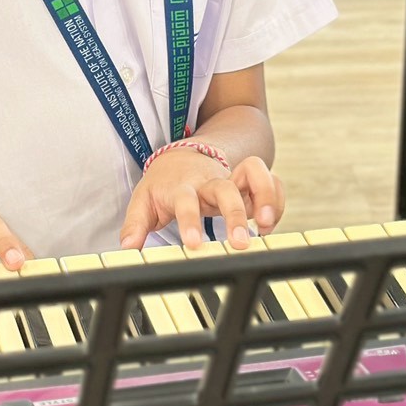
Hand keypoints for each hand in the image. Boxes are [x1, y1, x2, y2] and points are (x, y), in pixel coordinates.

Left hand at [119, 149, 283, 251]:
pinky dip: (277, 199)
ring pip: (255, 173)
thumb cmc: (163, 184)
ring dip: (265, 197)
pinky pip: (271, 182)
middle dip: (235, 214)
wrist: (181, 157)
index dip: (190, 221)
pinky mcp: (249, 183)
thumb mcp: (143, 201)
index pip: (185, 202)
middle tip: (240, 242)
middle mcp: (209, 181)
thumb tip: (128, 248)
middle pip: (225, 188)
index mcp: (182, 187)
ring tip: (266, 226)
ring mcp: (231, 179)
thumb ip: (135, 225)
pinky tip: (272, 223)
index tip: (195, 243)